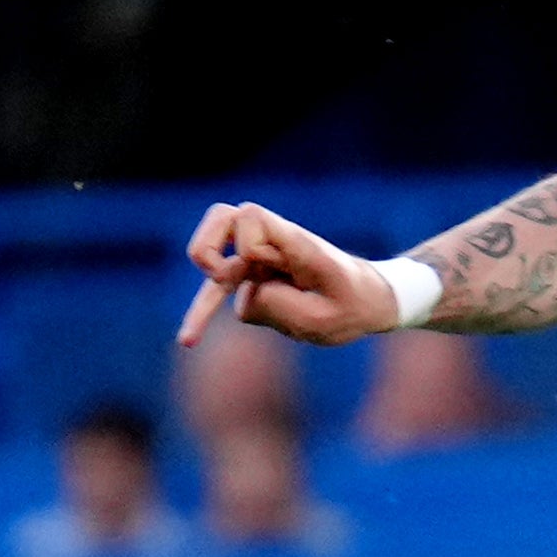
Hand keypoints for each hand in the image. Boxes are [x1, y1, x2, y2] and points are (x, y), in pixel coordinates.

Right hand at [175, 200, 406, 347]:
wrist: (368, 301)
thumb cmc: (353, 306)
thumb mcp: (325, 319)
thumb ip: (280, 309)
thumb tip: (241, 302)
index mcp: (293, 241)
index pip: (251, 215)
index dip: (245, 242)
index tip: (262, 268)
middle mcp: (272, 244)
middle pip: (222, 217)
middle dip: (209, 247)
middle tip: (224, 277)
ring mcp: (260, 260)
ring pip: (213, 250)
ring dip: (206, 279)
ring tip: (198, 329)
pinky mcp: (254, 280)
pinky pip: (218, 287)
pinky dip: (202, 311)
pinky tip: (187, 340)